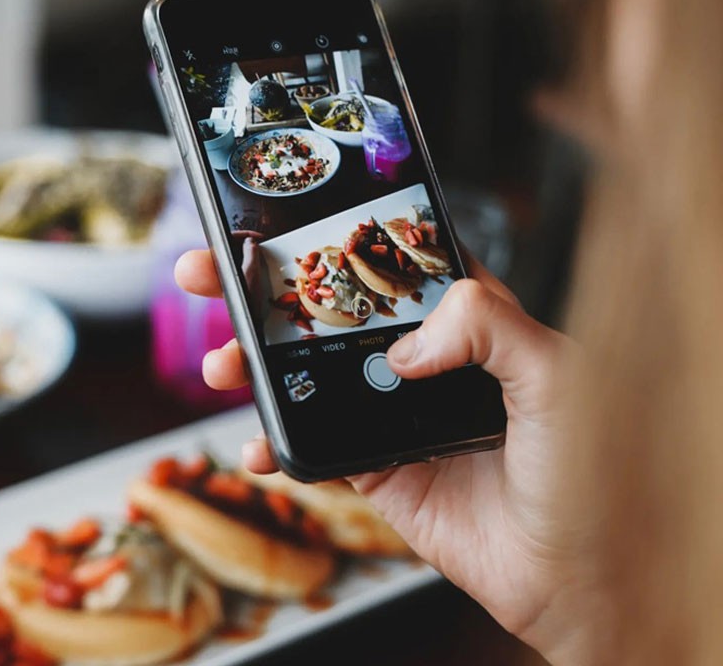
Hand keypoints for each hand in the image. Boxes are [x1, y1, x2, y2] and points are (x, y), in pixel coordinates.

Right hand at [174, 250, 601, 663]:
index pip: (387, 258)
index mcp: (469, 318)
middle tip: (205, 273)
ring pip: (304, 373)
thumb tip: (405, 344)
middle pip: (326, 309)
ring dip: (251, 365)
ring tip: (221, 365)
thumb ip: (489, 325)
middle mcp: (425, 359)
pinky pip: (309, 447)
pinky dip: (272, 445)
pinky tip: (256, 445)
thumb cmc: (590, 472)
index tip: (270, 220)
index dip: (329, 234)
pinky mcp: (375, 467)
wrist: (575, 575)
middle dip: (257, 290)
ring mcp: (392, 412)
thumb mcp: (559, 375)